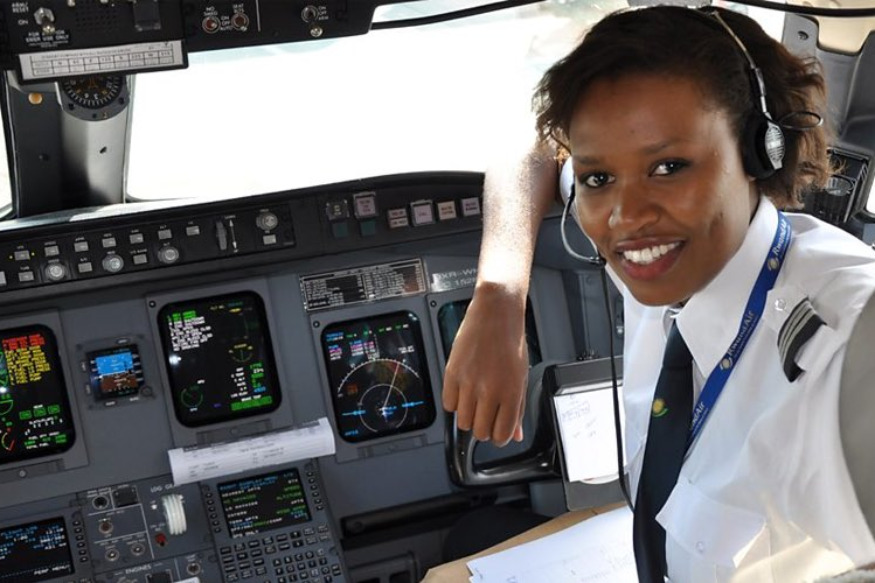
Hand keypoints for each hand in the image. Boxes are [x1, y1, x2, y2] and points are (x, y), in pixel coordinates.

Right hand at [442, 282, 528, 445]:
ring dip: (469, 417)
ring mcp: (468, 382)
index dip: (500, 437)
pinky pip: (448, 404)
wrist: (495, 312)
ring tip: (475, 402)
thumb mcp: (522, 377)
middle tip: (486, 415)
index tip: (498, 431)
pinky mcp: (451, 373)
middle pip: (480, 432)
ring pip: (462, 422)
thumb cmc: (511, 340)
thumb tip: (515, 434)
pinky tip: (463, 391)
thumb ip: (518, 408)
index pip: (501, 435)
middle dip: (484, 428)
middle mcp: (489, 390)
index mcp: (511, 393)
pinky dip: (455, 403)